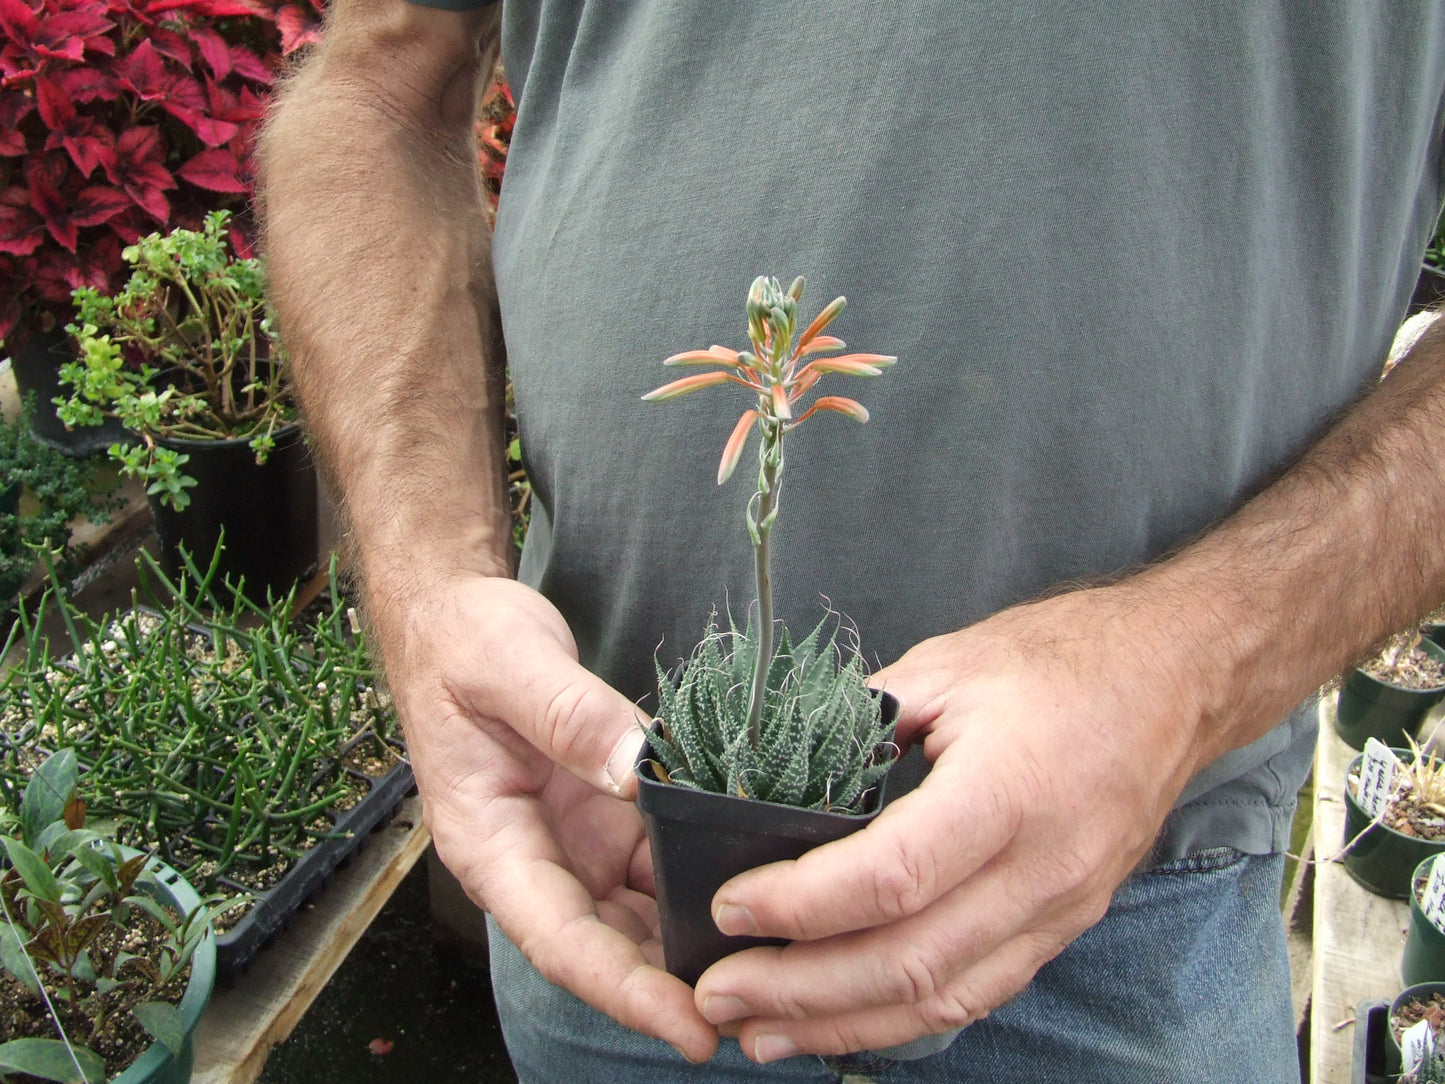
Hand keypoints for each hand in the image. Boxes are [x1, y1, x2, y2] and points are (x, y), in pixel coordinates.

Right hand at [373, 573, 718, 1061]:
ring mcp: (576, 846)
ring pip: (641, 919)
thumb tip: (638, 767)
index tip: (692, 1027)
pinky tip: (760, 892)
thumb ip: (569, 714)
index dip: (626, 991)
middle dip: (675, 990)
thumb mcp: (508, 664)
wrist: (456, 623)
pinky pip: (660, 868)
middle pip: (609, 947)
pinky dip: (704, 886)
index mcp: (491, 843)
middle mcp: (536, 861)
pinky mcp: (608, 822)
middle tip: (760, 1012)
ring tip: (775, 968)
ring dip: (696, 947)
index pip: (560, 938)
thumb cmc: (463, 645)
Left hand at [691, 586, 1209, 1060]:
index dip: (803, 904)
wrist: (1172, 681)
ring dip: (842, 1023)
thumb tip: (779, 770)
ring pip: (943, 999)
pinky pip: (977, 993)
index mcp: (1009, 789)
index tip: (732, 906)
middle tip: (718, 991)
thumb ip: (863, 721)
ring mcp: (1059, 908)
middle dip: (801, 989)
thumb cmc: (1061, 661)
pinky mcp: (1062, 926)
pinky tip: (842, 1021)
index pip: (893, 877)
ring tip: (760, 1030)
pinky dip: (902, 1020)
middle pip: (910, 961)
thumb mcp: (950, 665)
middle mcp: (1041, 867)